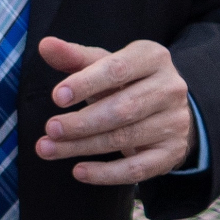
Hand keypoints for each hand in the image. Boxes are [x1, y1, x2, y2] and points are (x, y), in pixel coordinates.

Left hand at [34, 37, 198, 186]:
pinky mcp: (172, 152)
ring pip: (125, 138)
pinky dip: (106, 173)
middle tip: (50, 129)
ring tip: (48, 149)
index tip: (57, 97)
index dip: (86, 83)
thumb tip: (45, 45)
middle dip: (82, 122)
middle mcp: (171, 88)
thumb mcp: (102, 65)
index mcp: (153, 58)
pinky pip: (138, 169)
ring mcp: (175, 122)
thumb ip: (74, 57)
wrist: (166, 109)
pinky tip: (79, 171)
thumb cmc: (125, 82)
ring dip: (83, 146)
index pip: (117, 70)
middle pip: (122, 109)